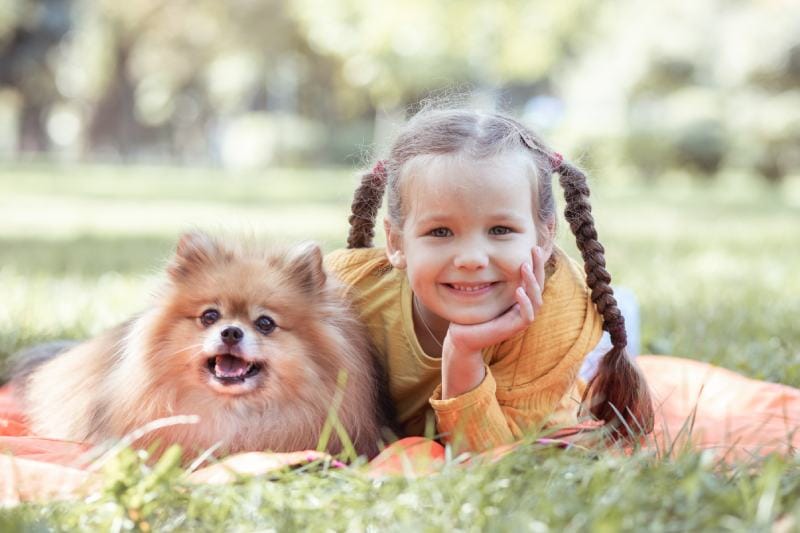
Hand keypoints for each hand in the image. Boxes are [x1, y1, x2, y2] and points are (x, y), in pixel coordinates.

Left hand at [440, 246, 545, 398]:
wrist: (462, 337)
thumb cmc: (472, 313)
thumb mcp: (483, 290)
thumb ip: (491, 276)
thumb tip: (488, 254)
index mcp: (519, 298)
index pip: (533, 278)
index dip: (535, 263)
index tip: (532, 245)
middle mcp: (523, 307)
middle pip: (539, 285)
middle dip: (538, 267)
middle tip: (534, 248)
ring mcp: (520, 319)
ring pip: (536, 299)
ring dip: (532, 282)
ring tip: (524, 266)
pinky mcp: (514, 329)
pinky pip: (527, 316)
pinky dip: (524, 303)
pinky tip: (519, 290)